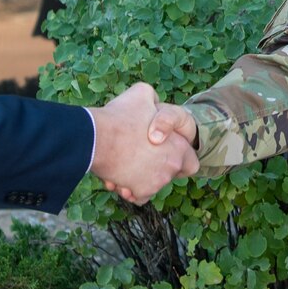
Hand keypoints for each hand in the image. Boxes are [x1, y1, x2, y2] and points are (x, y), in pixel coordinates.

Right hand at [88, 84, 197, 204]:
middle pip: (167, 174)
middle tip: (137, 157)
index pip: (191, 164)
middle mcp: (171, 168)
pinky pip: (138, 196)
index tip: (165, 154)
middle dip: (154, 168)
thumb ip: (154, 99)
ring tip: (121, 166)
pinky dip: (130, 190)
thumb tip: (153, 103)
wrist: (96, 138)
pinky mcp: (139, 192)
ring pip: (150, 185)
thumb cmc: (121, 115)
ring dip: (138, 178)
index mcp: (179, 148)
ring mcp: (156, 183)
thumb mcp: (143, 93)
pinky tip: (117, 179)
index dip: (181, 159)